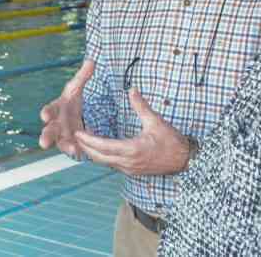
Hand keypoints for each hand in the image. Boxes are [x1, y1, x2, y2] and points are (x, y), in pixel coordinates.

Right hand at [38, 59, 94, 157]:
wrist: (77, 116)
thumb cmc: (72, 101)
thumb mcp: (76, 88)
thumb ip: (82, 76)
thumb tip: (91, 61)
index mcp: (56, 109)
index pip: (49, 110)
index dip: (46, 113)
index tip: (44, 115)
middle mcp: (57, 123)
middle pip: (49, 130)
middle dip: (46, 136)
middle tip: (43, 143)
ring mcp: (63, 135)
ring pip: (60, 143)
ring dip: (64, 146)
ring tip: (71, 149)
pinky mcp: (72, 144)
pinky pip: (73, 148)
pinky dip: (76, 151)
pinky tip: (81, 152)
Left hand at [74, 88, 189, 175]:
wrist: (185, 161)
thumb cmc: (172, 142)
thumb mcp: (156, 121)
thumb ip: (141, 106)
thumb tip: (132, 89)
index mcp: (132, 150)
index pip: (104, 147)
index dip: (89, 140)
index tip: (78, 132)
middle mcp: (128, 162)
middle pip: (100, 157)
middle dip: (85, 147)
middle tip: (74, 136)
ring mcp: (130, 169)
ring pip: (105, 162)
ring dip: (93, 153)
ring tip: (83, 140)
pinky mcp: (132, 171)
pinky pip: (112, 165)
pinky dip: (103, 157)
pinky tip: (99, 148)